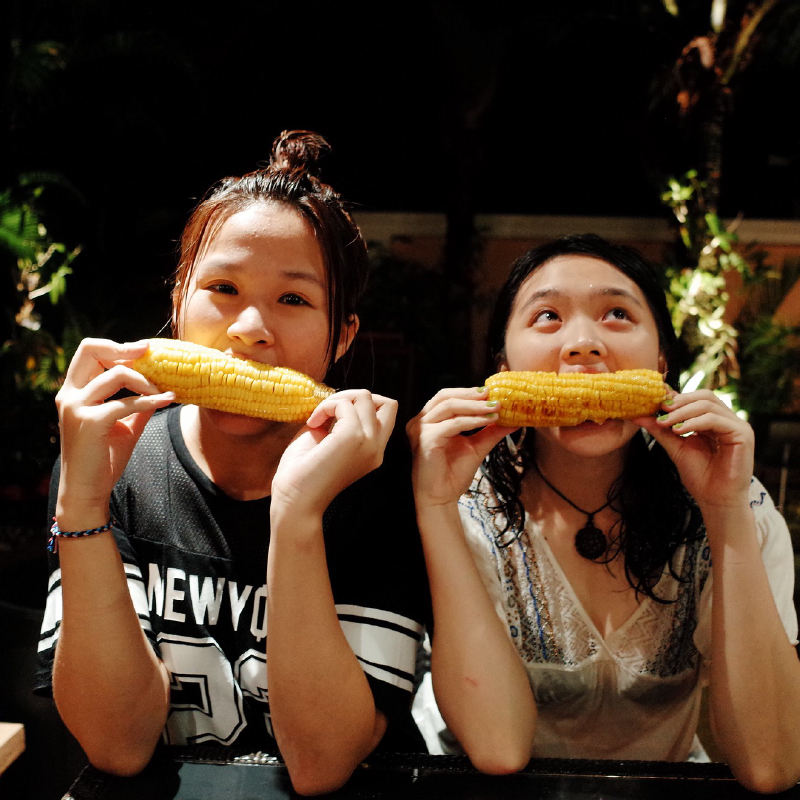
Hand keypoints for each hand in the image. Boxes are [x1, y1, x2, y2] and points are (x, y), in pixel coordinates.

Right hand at [55, 338, 175, 517]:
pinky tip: (167, 401)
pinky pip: (126, 403)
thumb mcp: (122, 425)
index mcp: (73, 392)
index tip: (144, 349)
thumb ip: (137, 405)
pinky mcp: (90, 422)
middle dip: (123, 347)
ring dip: (145, 380)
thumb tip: (161, 389)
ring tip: (164, 390)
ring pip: (116, 374)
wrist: (88, 490)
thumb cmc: (104, 459)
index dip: (116, 346)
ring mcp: (76, 407)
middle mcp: (69, 395)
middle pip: (90, 349)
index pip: (89, 352)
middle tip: (150, 352)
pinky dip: (150, 400)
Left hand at [270, 389, 396, 516]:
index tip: (334, 416)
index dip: (362, 405)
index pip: (387, 414)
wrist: (294, 500)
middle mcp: (377, 448)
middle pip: (387, 403)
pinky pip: (344, 404)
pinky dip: (325, 406)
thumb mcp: (327, 440)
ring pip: (365, 397)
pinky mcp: (354, 437)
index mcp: (373, 451)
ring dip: (337, 400)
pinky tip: (312, 424)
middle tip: (327, 412)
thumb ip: (339, 420)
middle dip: (354, 397)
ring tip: (317, 418)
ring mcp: (369, 443)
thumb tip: (340, 398)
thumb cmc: (303, 473)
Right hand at [406, 387, 516, 508]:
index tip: (493, 392)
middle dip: (472, 395)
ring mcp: (421, 429)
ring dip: (475, 406)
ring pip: (449, 407)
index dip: (469, 392)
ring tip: (496, 408)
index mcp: (429, 420)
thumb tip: (512, 420)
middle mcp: (421, 421)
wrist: (441, 498)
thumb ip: (490, 432)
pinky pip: (452, 424)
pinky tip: (488, 421)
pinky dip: (472, 420)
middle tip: (495, 396)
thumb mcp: (476, 447)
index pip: (448, 397)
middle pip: (446, 396)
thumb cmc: (452, 474)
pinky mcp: (426, 439)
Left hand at [636, 389, 754, 511]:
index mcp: (714, 421)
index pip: (696, 399)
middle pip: (704, 396)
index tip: (653, 402)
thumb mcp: (675, 447)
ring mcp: (737, 425)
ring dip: (682, 412)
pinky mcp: (743, 434)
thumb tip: (638, 416)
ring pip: (708, 405)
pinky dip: (694, 422)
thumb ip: (660, 430)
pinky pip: (715, 420)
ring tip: (665, 423)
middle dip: (679, 402)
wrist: (715, 500)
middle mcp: (728, 420)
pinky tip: (678, 430)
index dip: (675, 397)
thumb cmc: (699, 476)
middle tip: (660, 409)